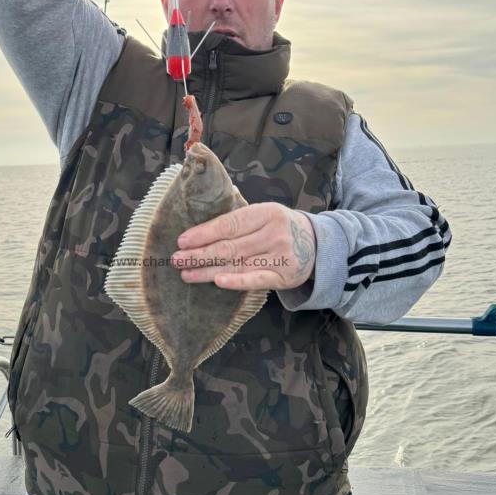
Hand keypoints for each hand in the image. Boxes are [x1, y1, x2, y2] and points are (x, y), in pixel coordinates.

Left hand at [170, 203, 316, 290]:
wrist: (319, 245)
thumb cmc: (281, 227)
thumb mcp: (265, 214)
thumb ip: (238, 217)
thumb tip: (201, 224)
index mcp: (266, 213)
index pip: (229, 224)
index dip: (204, 233)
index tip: (182, 241)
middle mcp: (274, 233)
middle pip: (230, 246)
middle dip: (200, 254)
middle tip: (176, 259)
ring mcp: (280, 256)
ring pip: (237, 264)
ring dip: (208, 271)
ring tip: (186, 274)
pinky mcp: (284, 276)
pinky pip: (256, 279)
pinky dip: (237, 281)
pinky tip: (218, 281)